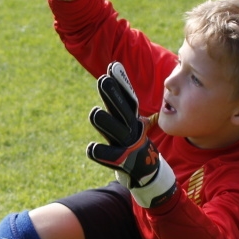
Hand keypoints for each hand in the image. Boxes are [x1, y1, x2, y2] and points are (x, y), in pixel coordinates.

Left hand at [86, 62, 176, 207]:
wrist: (147, 172)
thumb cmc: (132, 142)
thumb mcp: (129, 120)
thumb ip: (121, 98)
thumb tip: (113, 69)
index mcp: (131, 120)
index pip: (127, 98)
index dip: (120, 83)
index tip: (112, 66)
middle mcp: (130, 130)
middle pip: (121, 110)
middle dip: (112, 95)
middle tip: (102, 80)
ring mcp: (126, 145)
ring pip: (115, 131)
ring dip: (105, 122)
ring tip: (94, 113)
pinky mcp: (121, 162)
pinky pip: (109, 156)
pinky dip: (100, 153)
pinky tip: (91, 149)